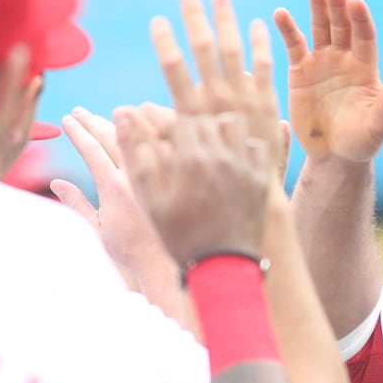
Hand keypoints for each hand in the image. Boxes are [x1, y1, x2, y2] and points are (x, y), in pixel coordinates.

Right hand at [54, 106, 176, 283]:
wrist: (168, 261)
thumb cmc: (131, 250)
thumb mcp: (98, 230)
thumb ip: (77, 204)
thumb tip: (56, 182)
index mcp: (113, 187)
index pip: (91, 149)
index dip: (77, 132)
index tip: (68, 119)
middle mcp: (137, 175)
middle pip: (112, 136)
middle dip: (92, 121)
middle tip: (79, 112)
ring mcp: (159, 172)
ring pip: (138, 134)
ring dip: (119, 121)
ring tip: (105, 115)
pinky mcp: (177, 172)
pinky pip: (163, 142)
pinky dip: (149, 130)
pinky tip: (141, 126)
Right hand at [117, 104, 270, 266]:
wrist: (222, 267)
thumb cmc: (180, 237)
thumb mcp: (150, 200)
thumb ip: (137, 155)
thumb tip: (122, 115)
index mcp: (190, 160)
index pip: (178, 118)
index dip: (165, 122)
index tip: (159, 133)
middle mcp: (220, 157)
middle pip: (205, 118)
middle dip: (190, 125)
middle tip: (183, 141)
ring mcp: (243, 167)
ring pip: (233, 124)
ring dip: (218, 129)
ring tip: (207, 146)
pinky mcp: (260, 178)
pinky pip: (255, 145)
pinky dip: (243, 146)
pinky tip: (231, 159)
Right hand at [134, 0, 285, 263]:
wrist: (231, 261)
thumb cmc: (182, 233)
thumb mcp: (149, 196)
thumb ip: (138, 150)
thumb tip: (125, 108)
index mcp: (189, 141)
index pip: (176, 83)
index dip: (168, 49)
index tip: (158, 20)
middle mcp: (222, 132)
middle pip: (211, 67)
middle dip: (199, 24)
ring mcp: (248, 136)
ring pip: (242, 74)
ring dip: (232, 34)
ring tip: (226, 0)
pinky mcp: (266, 144)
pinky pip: (268, 96)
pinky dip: (264, 65)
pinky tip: (262, 37)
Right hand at [273, 0, 382, 165]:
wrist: (333, 157)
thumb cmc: (361, 143)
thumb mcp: (378, 125)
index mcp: (366, 68)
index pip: (364, 36)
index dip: (360, 19)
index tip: (356, 1)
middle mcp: (345, 60)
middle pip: (342, 25)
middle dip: (337, 4)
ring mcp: (322, 63)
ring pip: (320, 28)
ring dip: (317, 6)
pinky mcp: (300, 72)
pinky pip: (294, 46)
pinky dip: (288, 29)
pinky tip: (281, 13)